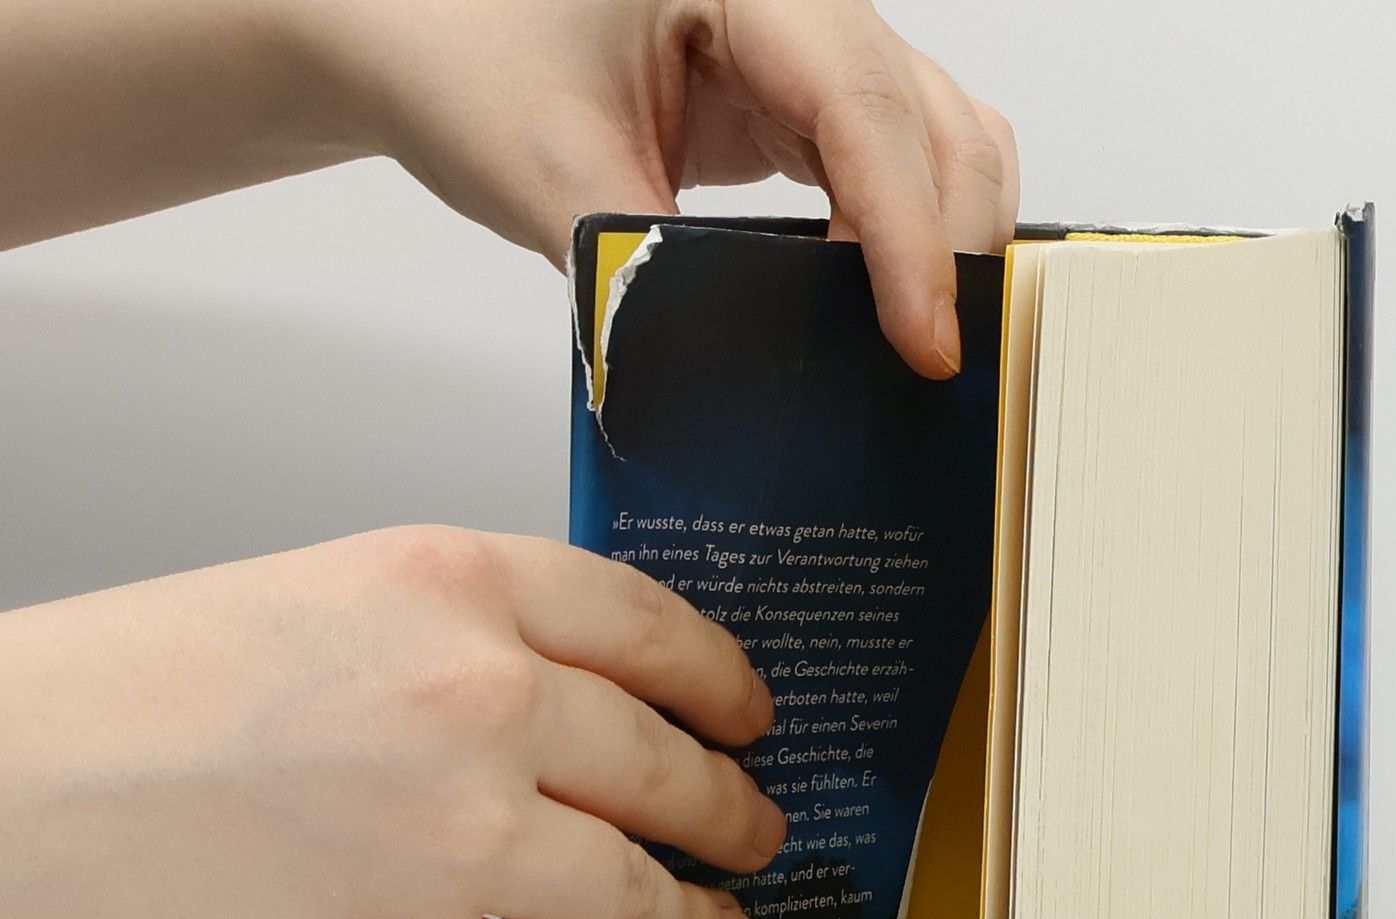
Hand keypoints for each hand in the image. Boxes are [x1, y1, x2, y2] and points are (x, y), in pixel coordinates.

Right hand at [0, 529, 786, 918]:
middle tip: (752, 838)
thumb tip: (548, 742)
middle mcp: (474, 700)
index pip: (643, 623)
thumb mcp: (290, 615)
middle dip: (727, 814)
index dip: (719, 682)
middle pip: (666, 766)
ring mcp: (459, 844)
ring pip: (646, 897)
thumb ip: (436, 659)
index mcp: (438, 584)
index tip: (750, 717)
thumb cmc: (93, 718)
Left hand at [299, 0, 1018, 374]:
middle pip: (937, 123)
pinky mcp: (803, 100)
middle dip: (950, 248)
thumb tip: (743, 380)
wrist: (419, 31)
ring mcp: (811, 48)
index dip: (908, 235)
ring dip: (946, 243)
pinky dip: (910, 240)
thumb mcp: (549, 167)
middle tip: (935, 369)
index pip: (865, 109)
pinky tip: (887, 314)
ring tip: (920, 348)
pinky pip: (898, 164)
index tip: (924, 345)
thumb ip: (656, 271)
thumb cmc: (460, 56)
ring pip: (941, 140)